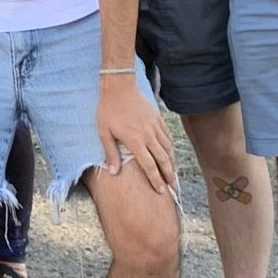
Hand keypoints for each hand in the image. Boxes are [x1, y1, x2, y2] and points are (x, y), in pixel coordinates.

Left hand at [95, 77, 176, 193]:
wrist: (119, 87)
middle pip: (163, 159)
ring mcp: (155, 126)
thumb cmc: (108, 109)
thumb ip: (110, 153)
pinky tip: (171, 152)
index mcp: (135, 141)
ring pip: (168, 148)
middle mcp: (148, 135)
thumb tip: (113, 172)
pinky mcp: (158, 118)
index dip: (156, 179)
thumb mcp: (104, 132)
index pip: (149, 165)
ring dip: (172, 162)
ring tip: (173, 173)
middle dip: (169, 174)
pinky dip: (171, 146)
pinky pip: (168, 136)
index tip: (161, 190)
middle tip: (173, 186)